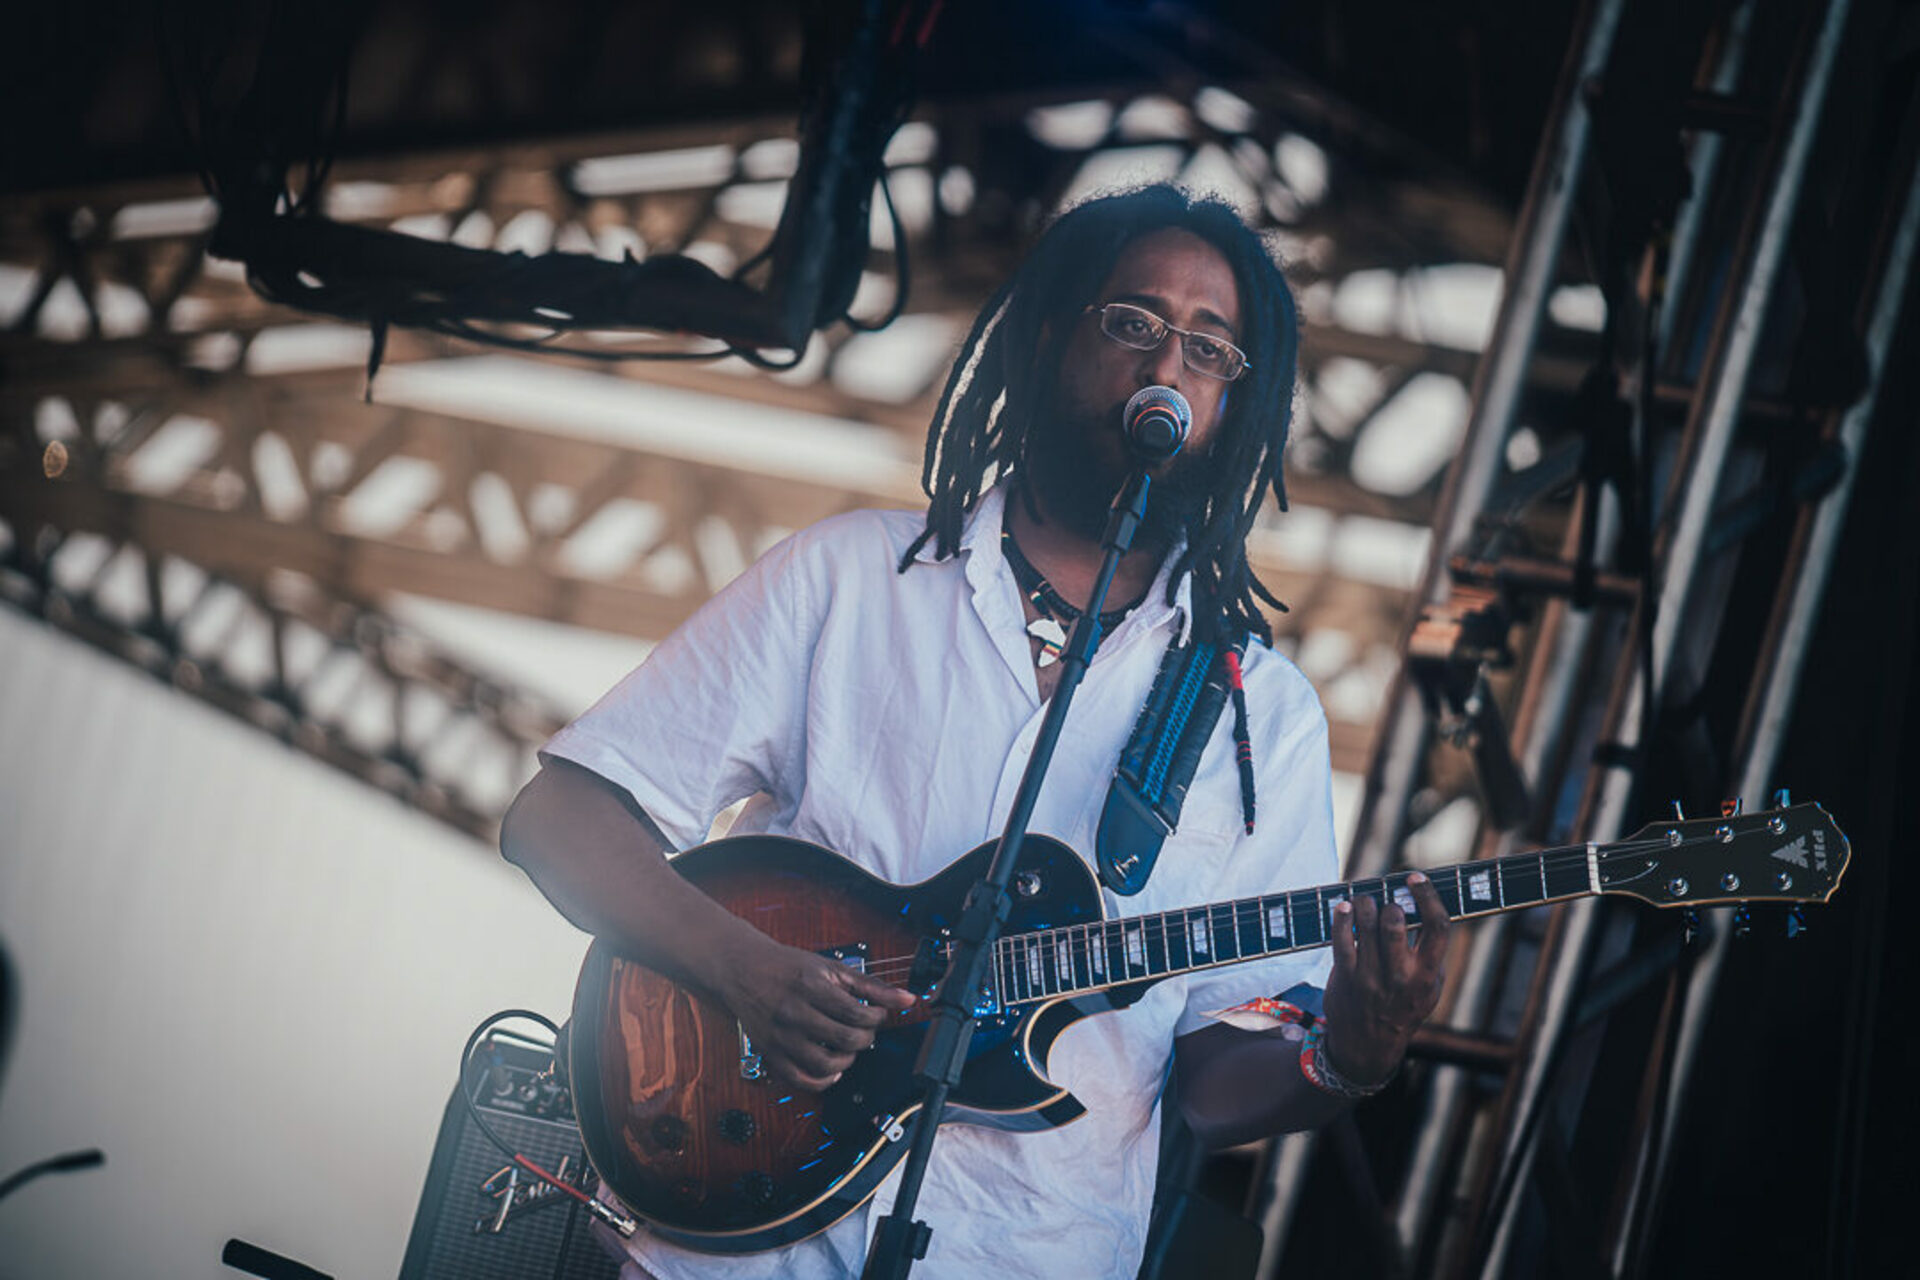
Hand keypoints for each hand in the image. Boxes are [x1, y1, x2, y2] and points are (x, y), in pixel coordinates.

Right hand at [713, 936, 917, 1090]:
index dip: (876, 1018)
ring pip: (824, 1065)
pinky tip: (831, 1068)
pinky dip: (821, 1080)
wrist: (743, 969)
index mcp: (811, 988)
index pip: (856, 1014)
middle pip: (844, 1040)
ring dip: (847, 1061)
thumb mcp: (831, 968)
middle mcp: (794, 1014)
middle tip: (864, 1029)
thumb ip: (871, 985)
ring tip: (848, 1047)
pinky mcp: (770, 1053)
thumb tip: (906, 999)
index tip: (876, 1015)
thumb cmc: (787, 967)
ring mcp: (780, 1037)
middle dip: (865, 1038)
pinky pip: (799, 1080)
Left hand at [1321, 872, 1451, 1084]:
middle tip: (1386, 901)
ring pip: (1367, 924)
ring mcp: (1370, 977)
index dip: (1428, 896)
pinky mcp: (1345, 977)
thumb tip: (1424, 906)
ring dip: (1365, 903)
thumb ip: (1431, 954)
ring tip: (1364, 901)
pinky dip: (1342, 917)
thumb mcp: (1429, 988)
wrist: (1368, 1047)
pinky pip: (1341, 938)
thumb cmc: (1403, 1007)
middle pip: (1396, 921)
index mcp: (1428, 975)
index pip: (1437, 927)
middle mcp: (1401, 976)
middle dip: (1390, 902)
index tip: (1416, 878)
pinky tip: (1344, 907)